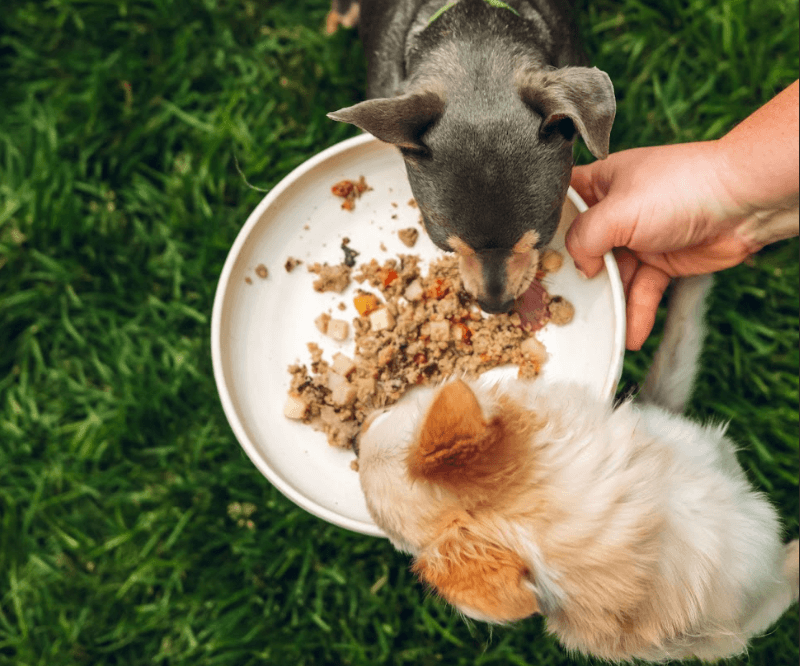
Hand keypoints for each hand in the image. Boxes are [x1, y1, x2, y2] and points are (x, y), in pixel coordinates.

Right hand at [566, 142, 753, 350]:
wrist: (743, 203)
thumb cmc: (681, 189)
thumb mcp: (616, 211)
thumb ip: (583, 239)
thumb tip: (579, 268)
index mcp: (599, 184)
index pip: (561, 206)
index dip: (546, 231)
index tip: (530, 260)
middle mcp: (615, 211)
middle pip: (582, 249)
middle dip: (574, 277)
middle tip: (558, 303)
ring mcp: (638, 239)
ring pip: (612, 277)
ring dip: (608, 304)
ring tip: (597, 329)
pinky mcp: (661, 262)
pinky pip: (641, 292)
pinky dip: (637, 313)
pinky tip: (631, 334)